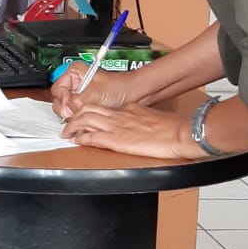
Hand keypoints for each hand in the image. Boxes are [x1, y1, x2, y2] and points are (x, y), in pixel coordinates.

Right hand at [52, 65, 132, 120]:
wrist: (135, 94)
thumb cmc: (120, 87)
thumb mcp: (95, 93)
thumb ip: (77, 102)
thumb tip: (66, 111)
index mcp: (74, 73)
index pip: (57, 89)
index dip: (63, 99)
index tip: (70, 106)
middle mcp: (74, 84)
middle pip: (59, 100)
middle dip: (67, 109)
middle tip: (76, 112)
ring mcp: (78, 96)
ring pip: (66, 110)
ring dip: (74, 115)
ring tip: (85, 115)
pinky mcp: (84, 106)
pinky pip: (75, 115)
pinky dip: (79, 120)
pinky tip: (87, 120)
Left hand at [62, 101, 194, 158]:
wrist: (181, 132)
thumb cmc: (172, 127)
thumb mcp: (152, 117)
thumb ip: (140, 118)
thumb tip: (136, 123)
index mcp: (129, 109)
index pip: (103, 107)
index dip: (88, 111)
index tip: (82, 116)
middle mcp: (120, 115)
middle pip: (89, 109)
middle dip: (75, 116)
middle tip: (68, 123)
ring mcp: (118, 127)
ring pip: (86, 120)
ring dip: (73, 126)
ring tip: (66, 132)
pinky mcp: (119, 140)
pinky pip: (94, 137)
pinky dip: (83, 138)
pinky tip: (77, 141)